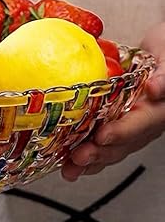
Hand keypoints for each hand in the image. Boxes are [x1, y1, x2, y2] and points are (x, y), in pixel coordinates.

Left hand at [62, 22, 164, 181]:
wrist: (160, 52)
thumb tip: (155, 88)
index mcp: (159, 109)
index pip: (141, 124)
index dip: (121, 132)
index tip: (103, 136)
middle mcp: (146, 121)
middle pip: (124, 144)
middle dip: (99, 153)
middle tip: (78, 157)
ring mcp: (132, 125)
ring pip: (111, 149)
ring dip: (89, 161)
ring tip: (70, 168)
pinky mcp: (117, 124)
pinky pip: (102, 143)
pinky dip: (84, 154)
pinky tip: (67, 161)